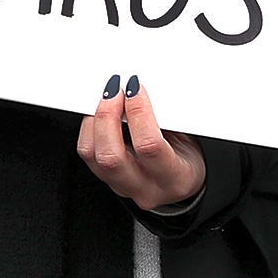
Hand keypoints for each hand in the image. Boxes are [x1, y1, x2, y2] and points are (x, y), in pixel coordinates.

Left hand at [76, 75, 206, 210]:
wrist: (182, 184)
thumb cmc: (187, 159)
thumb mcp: (189, 139)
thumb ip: (165, 118)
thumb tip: (139, 89)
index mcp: (174, 178)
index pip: (148, 146)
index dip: (138, 112)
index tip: (135, 88)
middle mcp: (145, 188)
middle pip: (111, 155)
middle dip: (107, 115)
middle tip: (114, 91)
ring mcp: (122, 187)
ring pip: (92, 154)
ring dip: (94, 120)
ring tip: (105, 98)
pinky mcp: (106, 180)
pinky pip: (87, 153)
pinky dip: (89, 128)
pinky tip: (99, 114)